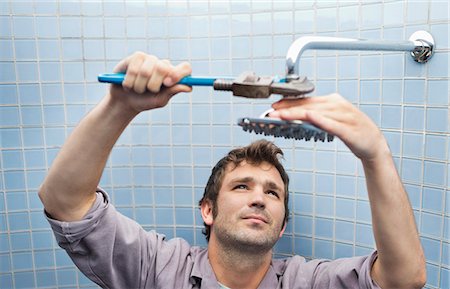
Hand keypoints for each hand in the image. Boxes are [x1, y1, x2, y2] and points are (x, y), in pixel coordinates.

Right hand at [108, 52, 191, 113]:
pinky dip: (129, 82)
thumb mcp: (159, 100)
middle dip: (153, 85)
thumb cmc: (145, 101)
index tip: (167, 83)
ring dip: (139, 86)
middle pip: (163, 68)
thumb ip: (172, 92)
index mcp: (173, 75)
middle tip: (148, 90)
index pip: (185, 68)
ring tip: (137, 89)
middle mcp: (163, 65)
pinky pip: (133, 69)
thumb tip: (188, 87)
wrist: (125, 101)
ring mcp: (150, 59)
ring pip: (146, 71)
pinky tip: (128, 83)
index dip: (178, 74)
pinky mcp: (136, 57)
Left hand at [269, 93, 388, 160]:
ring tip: (281, 117)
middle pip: (308, 105)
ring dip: (296, 114)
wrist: (373, 144)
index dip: (289, 103)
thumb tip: (294, 116)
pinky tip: (308, 118)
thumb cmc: (351, 132)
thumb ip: (315, 117)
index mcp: (333, 101)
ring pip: (315, 113)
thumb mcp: (331, 120)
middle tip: (271, 112)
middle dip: (287, 109)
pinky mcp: (348, 130)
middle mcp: (337, 105)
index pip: (307, 100)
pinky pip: (331, 124)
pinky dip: (319, 120)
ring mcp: (344, 116)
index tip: (274, 106)